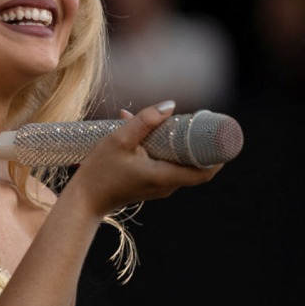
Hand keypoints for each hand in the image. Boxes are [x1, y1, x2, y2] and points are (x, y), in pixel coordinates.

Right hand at [66, 101, 222, 215]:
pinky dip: (162, 149)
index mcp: (164, 177)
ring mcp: (158, 187)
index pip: (204, 172)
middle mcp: (166, 186)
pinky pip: (165, 165)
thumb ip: (145, 121)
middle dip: (196, 142)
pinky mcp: (149, 185)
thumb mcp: (119, 139)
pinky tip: (142, 132)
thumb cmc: (99, 172)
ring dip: (176, 143)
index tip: (221, 135)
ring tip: (163, 121)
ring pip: (178, 163)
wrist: (83, 200)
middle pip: (194, 165)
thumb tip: (170, 105)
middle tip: (196, 120)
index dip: (218, 155)